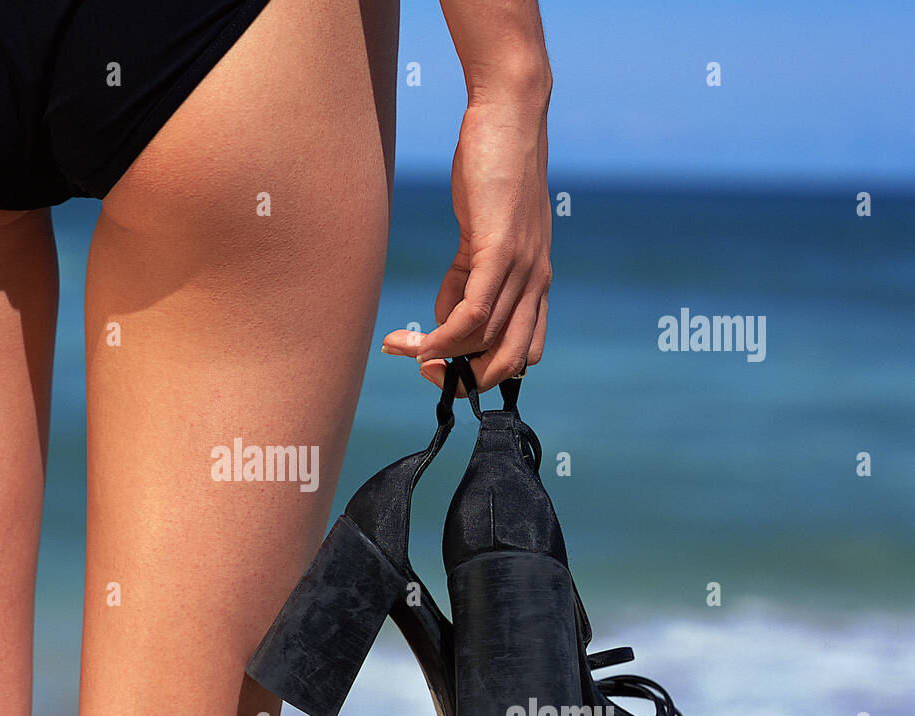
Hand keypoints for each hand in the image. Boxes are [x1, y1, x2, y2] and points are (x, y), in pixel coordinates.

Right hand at [382, 90, 551, 394]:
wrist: (509, 113)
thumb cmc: (491, 169)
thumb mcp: (480, 234)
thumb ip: (466, 279)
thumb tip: (444, 320)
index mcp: (536, 282)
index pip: (521, 354)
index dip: (481, 373)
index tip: (440, 365)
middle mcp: (537, 282)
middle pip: (508, 364)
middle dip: (462, 380)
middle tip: (422, 369)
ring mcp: (523, 269)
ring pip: (486, 343)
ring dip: (436, 356)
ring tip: (398, 346)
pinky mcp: (501, 251)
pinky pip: (474, 315)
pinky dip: (441, 337)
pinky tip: (413, 339)